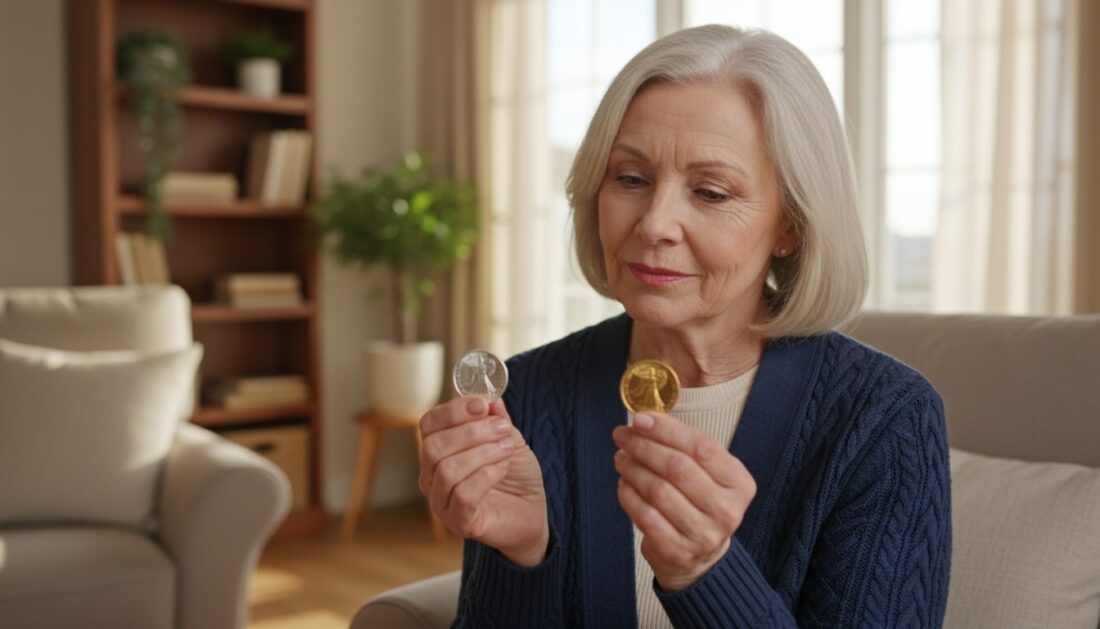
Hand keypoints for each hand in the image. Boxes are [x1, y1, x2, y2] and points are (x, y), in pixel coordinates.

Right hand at [418, 396, 547, 565]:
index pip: (428, 424)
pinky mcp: (460, 523)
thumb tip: (490, 397)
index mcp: (439, 452)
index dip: (453, 411)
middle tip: (502, 428)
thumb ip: (496, 419)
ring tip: (507, 448)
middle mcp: (432, 478)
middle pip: (433, 446)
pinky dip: (487, 475)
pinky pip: (463, 495)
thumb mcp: (508, 439)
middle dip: (471, 432)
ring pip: (447, 470)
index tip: (482, 405)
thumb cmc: (515, 476)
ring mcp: (443, 503)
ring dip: (483, 453)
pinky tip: (503, 469)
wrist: (533, 512)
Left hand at [613, 412, 756, 590]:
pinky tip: (624, 483)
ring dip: (633, 469)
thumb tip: (644, 420)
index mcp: (739, 483)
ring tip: (621, 458)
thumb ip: (682, 445)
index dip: (667, 429)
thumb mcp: (705, 472)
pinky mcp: (677, 551)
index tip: (639, 419)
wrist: (700, 556)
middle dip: (644, 446)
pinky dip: (628, 495)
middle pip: (678, 468)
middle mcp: (726, 510)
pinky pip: (645, 515)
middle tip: (622, 435)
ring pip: (659, 490)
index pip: (702, 447)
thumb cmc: (698, 500)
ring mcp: (703, 534)